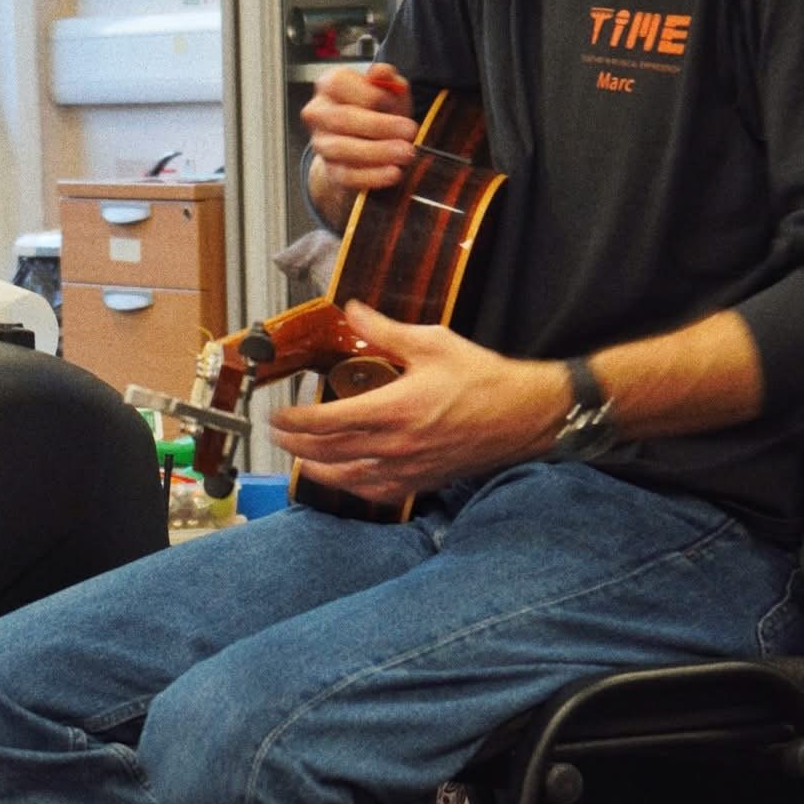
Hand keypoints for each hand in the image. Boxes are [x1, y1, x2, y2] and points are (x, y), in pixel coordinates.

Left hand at [269, 301, 565, 503]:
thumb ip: (386, 330)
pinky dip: (354, 487)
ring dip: (319, 469)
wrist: (527, 416)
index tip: (277, 414)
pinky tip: (346, 479)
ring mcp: (409, 468)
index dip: (294, 420)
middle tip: (277, 434)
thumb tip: (352, 311)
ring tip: (300, 458)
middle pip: (330, 451)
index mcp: (394, 409)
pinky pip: (379, 492)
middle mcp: (396, 445)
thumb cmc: (484, 379)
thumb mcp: (433, 343)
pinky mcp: (425, 480)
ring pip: (349, 477)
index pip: (327, 421)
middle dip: (296, 444)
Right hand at [302, 62, 418, 198]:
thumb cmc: (379, 110)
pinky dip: (373, 176)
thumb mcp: (389, 89)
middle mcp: (318, 113)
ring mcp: (321, 144)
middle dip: (380, 126)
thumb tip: (381, 72)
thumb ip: (387, 78)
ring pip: (342, 149)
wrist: (367, 144)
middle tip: (410, 132)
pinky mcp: (330, 170)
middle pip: (342, 119)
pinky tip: (394, 173)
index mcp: (330, 85)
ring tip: (406, 153)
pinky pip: (347, 176)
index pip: (341, 86)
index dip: (372, 94)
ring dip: (378, 152)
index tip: (396, 103)